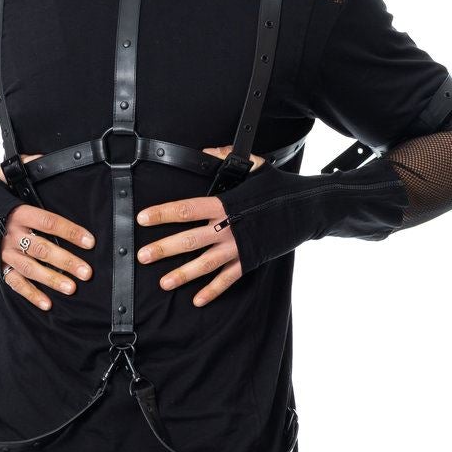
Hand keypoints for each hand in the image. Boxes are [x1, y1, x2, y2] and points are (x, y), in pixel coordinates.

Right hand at [0, 154, 94, 310]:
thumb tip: (43, 157)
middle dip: (66, 261)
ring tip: (72, 288)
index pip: (49, 222)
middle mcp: (10, 233)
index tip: (89, 241)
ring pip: (31, 269)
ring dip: (52, 280)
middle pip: (43, 249)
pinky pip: (14, 282)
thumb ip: (21, 166)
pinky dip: (30, 293)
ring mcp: (2, 252)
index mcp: (16, 212)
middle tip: (86, 272)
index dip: (70, 232)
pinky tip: (46, 302)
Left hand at [135, 146, 265, 307]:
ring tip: (163, 283)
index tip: (143, 218)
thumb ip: (228, 157)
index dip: (163, 214)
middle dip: (164, 249)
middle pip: (189, 240)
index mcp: (225, 204)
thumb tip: (207, 151)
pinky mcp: (250, 260)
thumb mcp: (256, 165)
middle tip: (143, 256)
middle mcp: (228, 228)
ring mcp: (239, 247)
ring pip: (205, 264)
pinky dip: (213, 290)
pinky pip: (228, 279)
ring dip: (183, 274)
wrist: (308, 209)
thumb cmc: (280, 188)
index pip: (187, 209)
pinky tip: (198, 300)